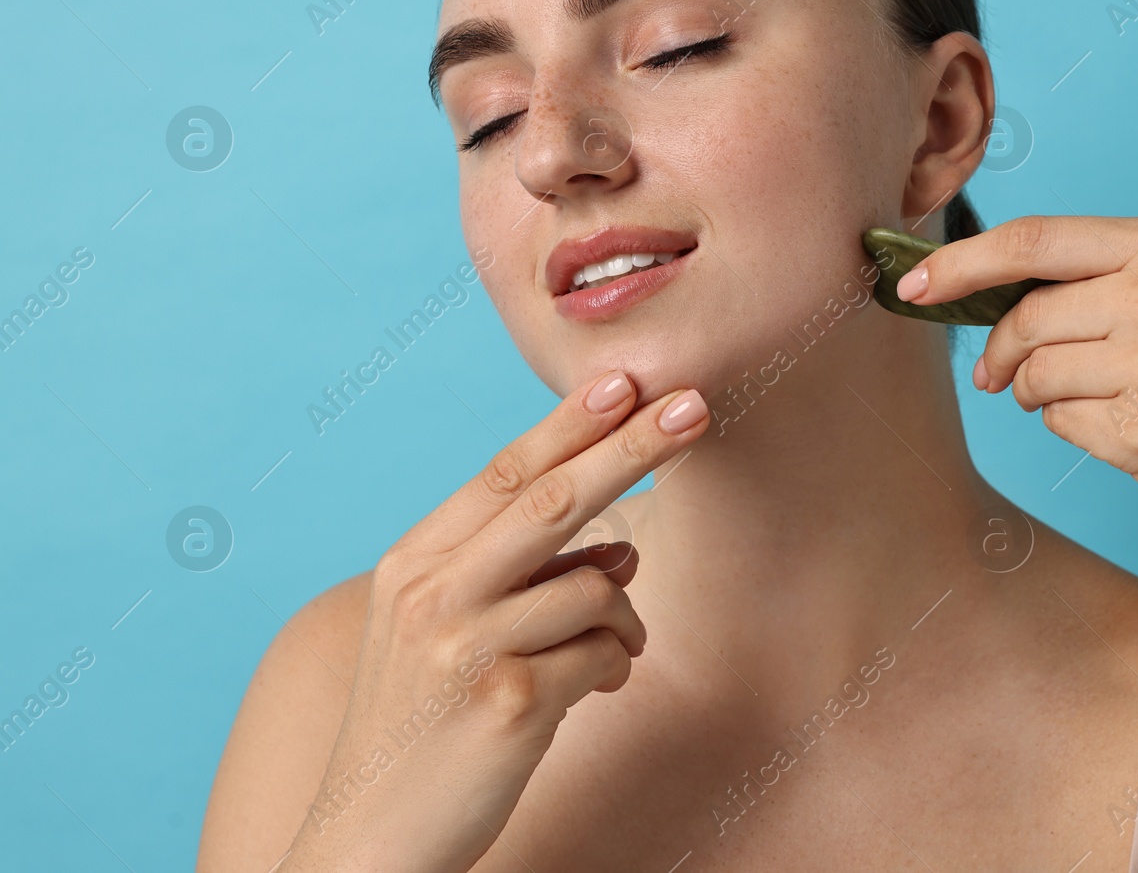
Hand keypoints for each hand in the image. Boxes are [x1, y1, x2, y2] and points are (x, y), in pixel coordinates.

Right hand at [284, 370, 708, 872]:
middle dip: (632, 445)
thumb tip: (623, 552)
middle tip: (696, 405)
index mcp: (415, 564)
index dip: (571, 422)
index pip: (505, 473)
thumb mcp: (450, 636)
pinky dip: (613, 667)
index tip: (625, 380)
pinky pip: (603, 653)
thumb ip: (525, 580)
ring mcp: (467, 645)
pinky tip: (588, 692)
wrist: (371, 840)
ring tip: (611, 651)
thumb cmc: (424, 729)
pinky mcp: (509, 701)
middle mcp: (434, 592)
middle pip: (554, 498)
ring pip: (595, 585)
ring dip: (624, 615)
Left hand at [897, 215, 1137, 533]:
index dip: (960, 264)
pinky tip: (1135, 431)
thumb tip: (990, 295)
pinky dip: (1077, 432)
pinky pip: (1063, 427)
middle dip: (1000, 353)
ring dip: (1041, 395)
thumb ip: (1103, 277)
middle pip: (1024, 319)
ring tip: (1100, 400)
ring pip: (1035, 377)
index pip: (1031, 241)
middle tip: (1001, 376)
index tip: (912, 285)